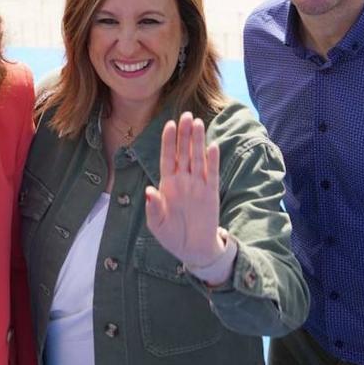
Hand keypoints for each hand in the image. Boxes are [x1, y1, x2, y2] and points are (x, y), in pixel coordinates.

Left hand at [144, 112, 223, 267]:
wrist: (193, 250)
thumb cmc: (171, 235)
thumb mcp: (156, 224)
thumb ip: (153, 207)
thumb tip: (150, 190)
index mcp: (167, 184)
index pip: (167, 157)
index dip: (168, 141)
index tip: (168, 124)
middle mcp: (182, 180)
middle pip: (183, 152)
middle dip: (184, 134)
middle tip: (186, 114)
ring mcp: (197, 185)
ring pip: (197, 158)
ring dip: (198, 141)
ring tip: (198, 123)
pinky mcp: (210, 194)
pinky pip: (211, 174)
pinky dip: (212, 161)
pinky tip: (213, 146)